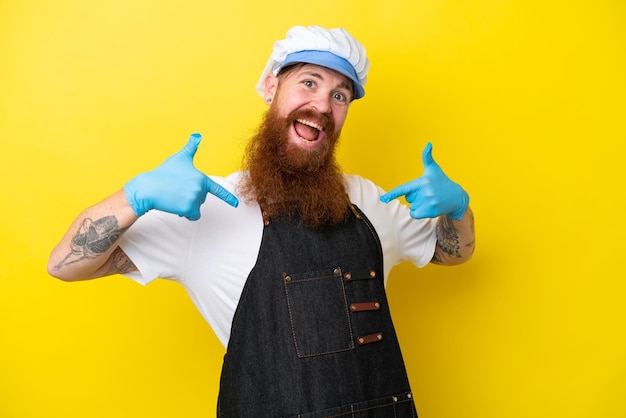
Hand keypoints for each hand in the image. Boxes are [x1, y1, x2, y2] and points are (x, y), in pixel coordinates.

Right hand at [124, 133, 238, 219]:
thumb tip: (197, 134)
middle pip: (201, 199)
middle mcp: (201, 188)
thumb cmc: (163, 172)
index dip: (228, 197)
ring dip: (187, 205)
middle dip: (191, 197)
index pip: (217, 189)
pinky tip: (176, 206)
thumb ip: (191, 148)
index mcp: (201, 178)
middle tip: (177, 190)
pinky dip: (186, 214)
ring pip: (196, 208)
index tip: (236, 204)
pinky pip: (193, 216)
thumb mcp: (179, 158)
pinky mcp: (188, 208)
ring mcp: (195, 198)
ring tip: (174, 196)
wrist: (149, 187)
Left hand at [380, 143, 468, 219]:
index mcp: (422, 182)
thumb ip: (427, 157)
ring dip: (418, 205)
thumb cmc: (442, 181)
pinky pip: (415, 214)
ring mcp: (429, 202)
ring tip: (430, 199)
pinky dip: (419, 213)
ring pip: (412, 207)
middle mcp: (425, 192)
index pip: (404, 189)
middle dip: (415, 197)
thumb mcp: (434, 169)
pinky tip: (429, 207)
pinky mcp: (431, 212)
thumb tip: (428, 143)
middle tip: (428, 192)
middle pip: (408, 198)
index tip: (383, 198)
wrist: (457, 197)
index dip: (392, 194)